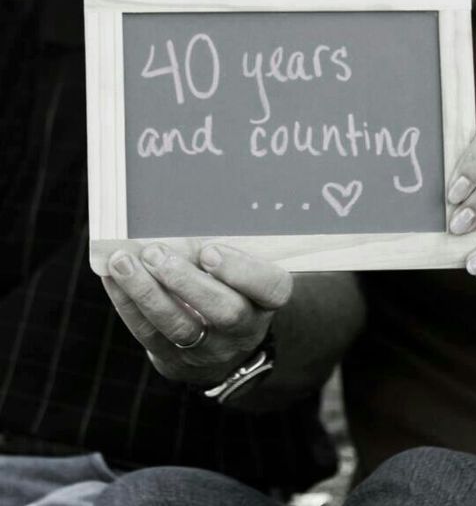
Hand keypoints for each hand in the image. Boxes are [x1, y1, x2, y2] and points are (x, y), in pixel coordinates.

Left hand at [102, 242, 291, 384]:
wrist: (220, 345)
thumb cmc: (228, 286)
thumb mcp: (240, 269)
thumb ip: (223, 247)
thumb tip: (183, 209)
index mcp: (266, 300)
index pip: (270, 288)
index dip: (242, 271)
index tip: (210, 250)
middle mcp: (243, 329)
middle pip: (224, 311)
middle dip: (186, 281)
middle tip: (156, 253)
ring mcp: (208, 349)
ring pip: (179, 325)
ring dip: (147, 292)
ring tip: (123, 261)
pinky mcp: (173, 358)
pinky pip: (148, 332)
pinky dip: (127, 302)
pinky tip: (112, 276)